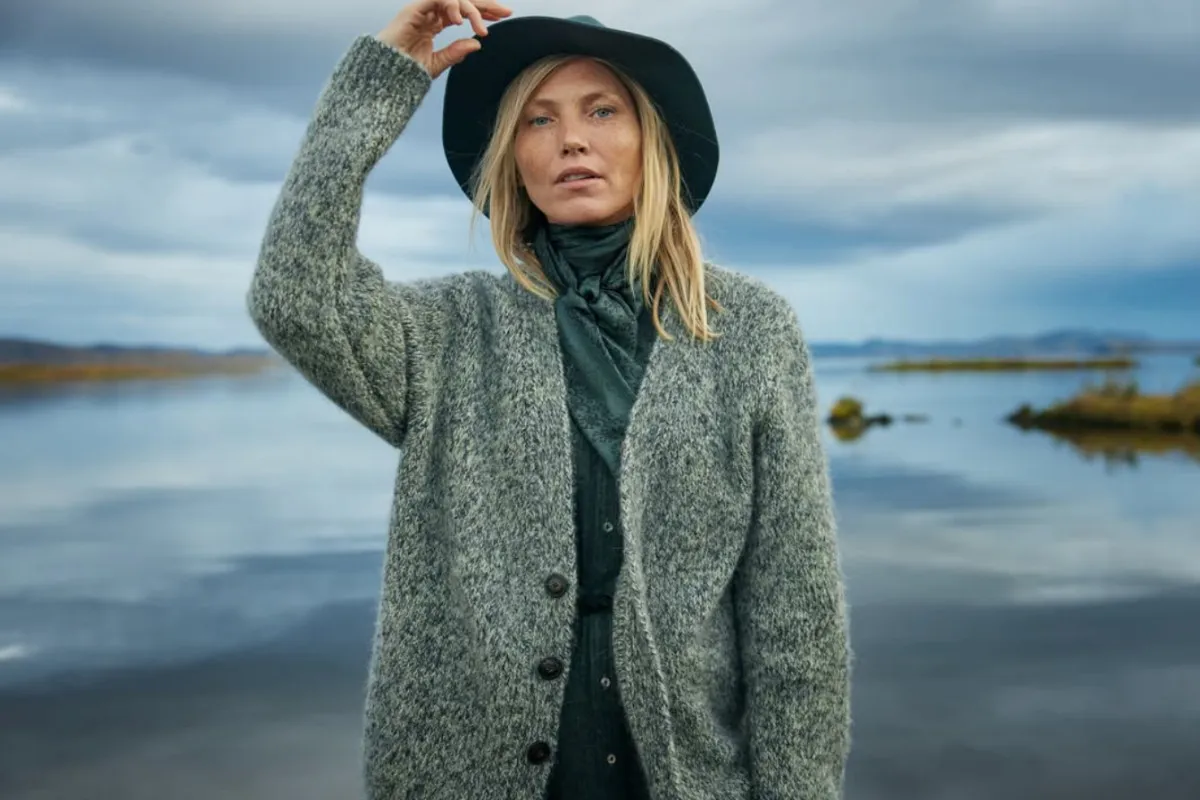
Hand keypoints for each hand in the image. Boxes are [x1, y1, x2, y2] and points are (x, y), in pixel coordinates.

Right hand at [376, 0, 513, 78]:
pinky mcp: (413, 9)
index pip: (462, 11)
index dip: (482, 13)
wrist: (386, 76)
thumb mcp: (437, 63)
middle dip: (485, 5)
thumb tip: (477, 42)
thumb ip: (456, 52)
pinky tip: (461, 22)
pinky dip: (451, 6)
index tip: (503, 18)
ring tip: (481, 26)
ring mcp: (421, 9)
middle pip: (461, 1)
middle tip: (506, 11)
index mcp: (434, 23)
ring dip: (471, 9)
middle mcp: (429, 13)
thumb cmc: (406, 72)